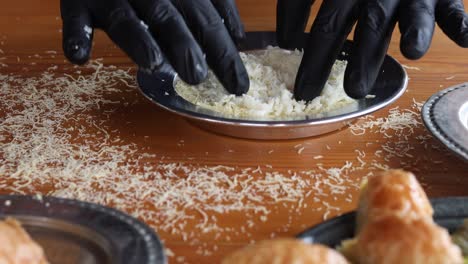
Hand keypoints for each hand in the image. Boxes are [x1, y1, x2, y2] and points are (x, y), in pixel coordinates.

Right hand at [61, 0, 248, 94]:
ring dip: (139, 41)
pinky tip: (79, 57)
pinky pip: (75, 17)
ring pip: (125, 18)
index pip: (207, 20)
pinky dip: (76, 34)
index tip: (238, 85)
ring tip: (153, 64)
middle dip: (185, 46)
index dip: (224, 53)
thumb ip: (214, 4)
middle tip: (197, 76)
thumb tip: (236, 32)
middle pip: (170, 18)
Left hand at [277, 0, 467, 99]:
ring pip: (411, 12)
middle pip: (368, 23)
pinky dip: (458, 22)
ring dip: (414, 31)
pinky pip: (452, 6)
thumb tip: (283, 37)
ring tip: (413, 52)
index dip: (313, 57)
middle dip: (361, 57)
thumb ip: (297, 3)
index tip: (303, 91)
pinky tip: (464, 40)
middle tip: (352, 91)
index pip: (327, 23)